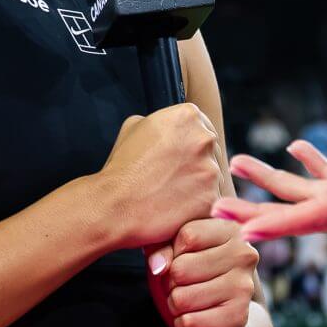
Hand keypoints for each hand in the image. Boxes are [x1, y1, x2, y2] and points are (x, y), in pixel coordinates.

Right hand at [97, 107, 223, 251]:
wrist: (113, 206)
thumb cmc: (121, 167)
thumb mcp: (133, 126)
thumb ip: (159, 120)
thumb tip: (167, 125)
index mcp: (188, 116)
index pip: (202, 128)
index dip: (188, 146)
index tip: (176, 159)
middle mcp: (204, 139)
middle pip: (211, 152)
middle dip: (196, 164)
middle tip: (172, 179)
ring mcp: (210, 169)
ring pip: (212, 178)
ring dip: (198, 186)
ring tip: (171, 196)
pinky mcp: (211, 198)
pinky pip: (211, 201)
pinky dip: (197, 208)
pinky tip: (176, 210)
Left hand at [143, 215, 257, 326]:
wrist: (222, 315)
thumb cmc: (194, 275)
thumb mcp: (175, 252)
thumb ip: (163, 249)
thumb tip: (159, 266)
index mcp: (230, 230)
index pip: (187, 235)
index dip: (173, 253)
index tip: (182, 260)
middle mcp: (243, 255)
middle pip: (180, 269)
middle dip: (170, 283)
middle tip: (182, 287)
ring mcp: (243, 286)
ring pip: (181, 298)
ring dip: (175, 306)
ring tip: (188, 303)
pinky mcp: (238, 316)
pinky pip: (188, 321)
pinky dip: (182, 325)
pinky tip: (194, 319)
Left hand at [215, 115, 326, 242]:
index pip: (316, 216)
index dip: (276, 223)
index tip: (238, 231)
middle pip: (302, 213)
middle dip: (258, 210)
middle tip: (211, 210)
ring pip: (314, 196)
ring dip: (276, 184)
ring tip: (240, 165)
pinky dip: (313, 167)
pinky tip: (297, 149)